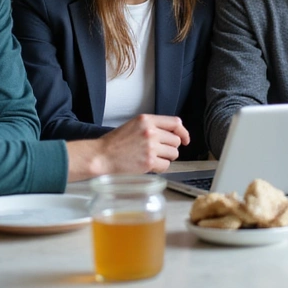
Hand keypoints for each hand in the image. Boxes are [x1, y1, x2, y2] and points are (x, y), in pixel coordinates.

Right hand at [67, 114, 189, 180]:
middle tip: (158, 151)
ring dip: (166, 157)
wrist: (102, 156)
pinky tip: (149, 165)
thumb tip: (173, 134)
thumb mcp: (134, 125)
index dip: (183, 132)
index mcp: (147, 120)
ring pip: (174, 154)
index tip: (185, 139)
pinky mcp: (149, 162)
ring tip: (152, 157)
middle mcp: (151, 132)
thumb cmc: (115, 142)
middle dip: (170, 147)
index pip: (176, 123)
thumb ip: (153, 126)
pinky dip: (160, 167)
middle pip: (176, 141)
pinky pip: (166, 166)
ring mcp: (151, 147)